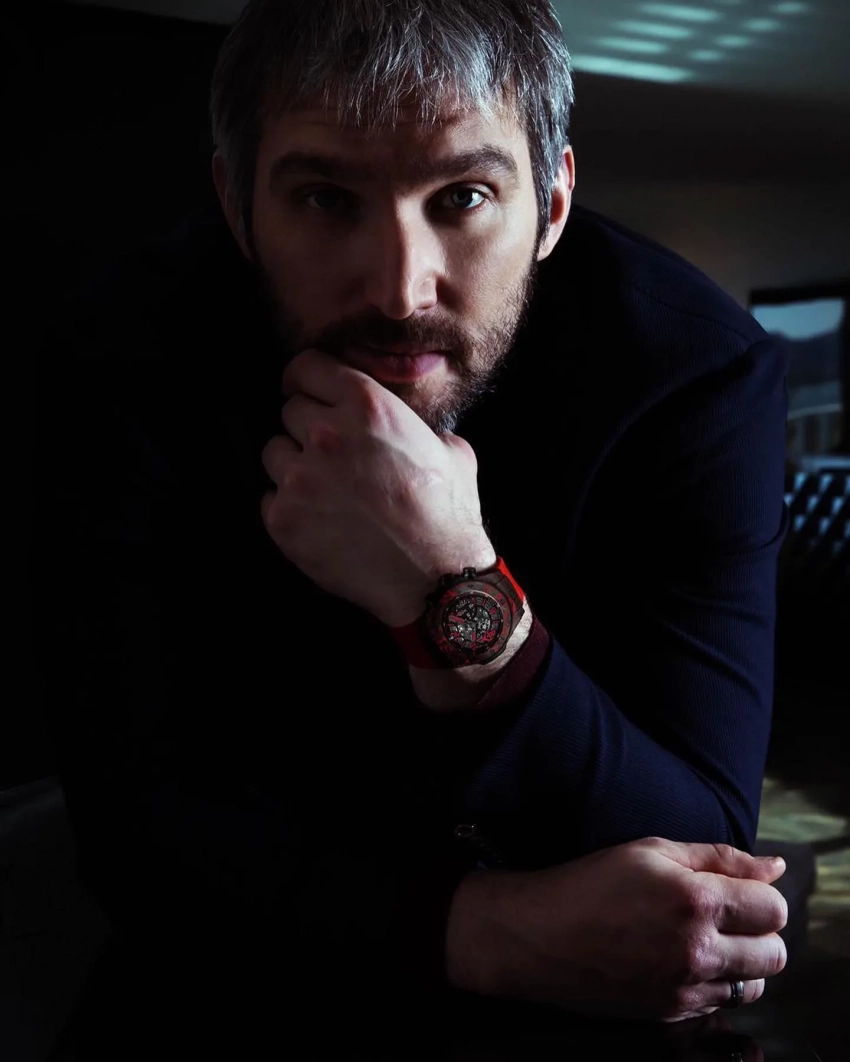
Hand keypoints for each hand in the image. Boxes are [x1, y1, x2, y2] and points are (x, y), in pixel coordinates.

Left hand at [260, 349, 494, 626]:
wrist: (434, 580)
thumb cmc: (447, 516)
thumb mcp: (449, 448)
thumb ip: (414, 423)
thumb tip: (404, 422)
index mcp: (368, 407)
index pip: (307, 367)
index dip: (306, 378)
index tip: (304, 389)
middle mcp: (327, 435)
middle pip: (289, 410)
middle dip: (306, 425)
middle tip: (329, 450)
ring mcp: (301, 479)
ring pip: (273, 451)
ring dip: (294, 464)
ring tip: (325, 487)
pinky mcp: (284, 519)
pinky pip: (269, 496)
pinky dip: (289, 504)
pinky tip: (320, 516)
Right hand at [446, 836, 787, 1022]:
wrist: (540, 935)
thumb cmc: (591, 882)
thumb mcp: (652, 850)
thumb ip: (720, 857)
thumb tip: (772, 866)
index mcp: (697, 900)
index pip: (774, 909)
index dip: (762, 896)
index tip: (741, 892)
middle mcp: (699, 950)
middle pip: (775, 954)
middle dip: (759, 932)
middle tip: (727, 916)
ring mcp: (686, 987)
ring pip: (754, 986)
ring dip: (741, 963)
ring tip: (707, 940)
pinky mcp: (672, 1012)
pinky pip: (720, 1004)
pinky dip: (713, 984)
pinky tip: (681, 960)